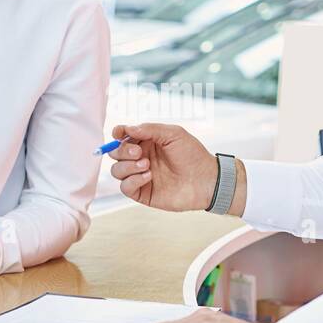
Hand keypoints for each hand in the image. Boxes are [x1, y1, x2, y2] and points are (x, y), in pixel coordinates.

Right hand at [106, 123, 221, 212]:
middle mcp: (141, 158)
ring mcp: (140, 176)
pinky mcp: (143, 193)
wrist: (206, 180)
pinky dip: (132, 180)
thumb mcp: (173, 134)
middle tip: (138, 152)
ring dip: (128, 166)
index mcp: (147, 142)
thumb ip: (149, 129)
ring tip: (147, 165)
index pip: (123, 137)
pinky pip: (125, 187)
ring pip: (116, 170)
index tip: (119, 133)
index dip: (118, 134)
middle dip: (122, 151)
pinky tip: (148, 176)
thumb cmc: (193, 155)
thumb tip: (127, 129)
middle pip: (115, 154)